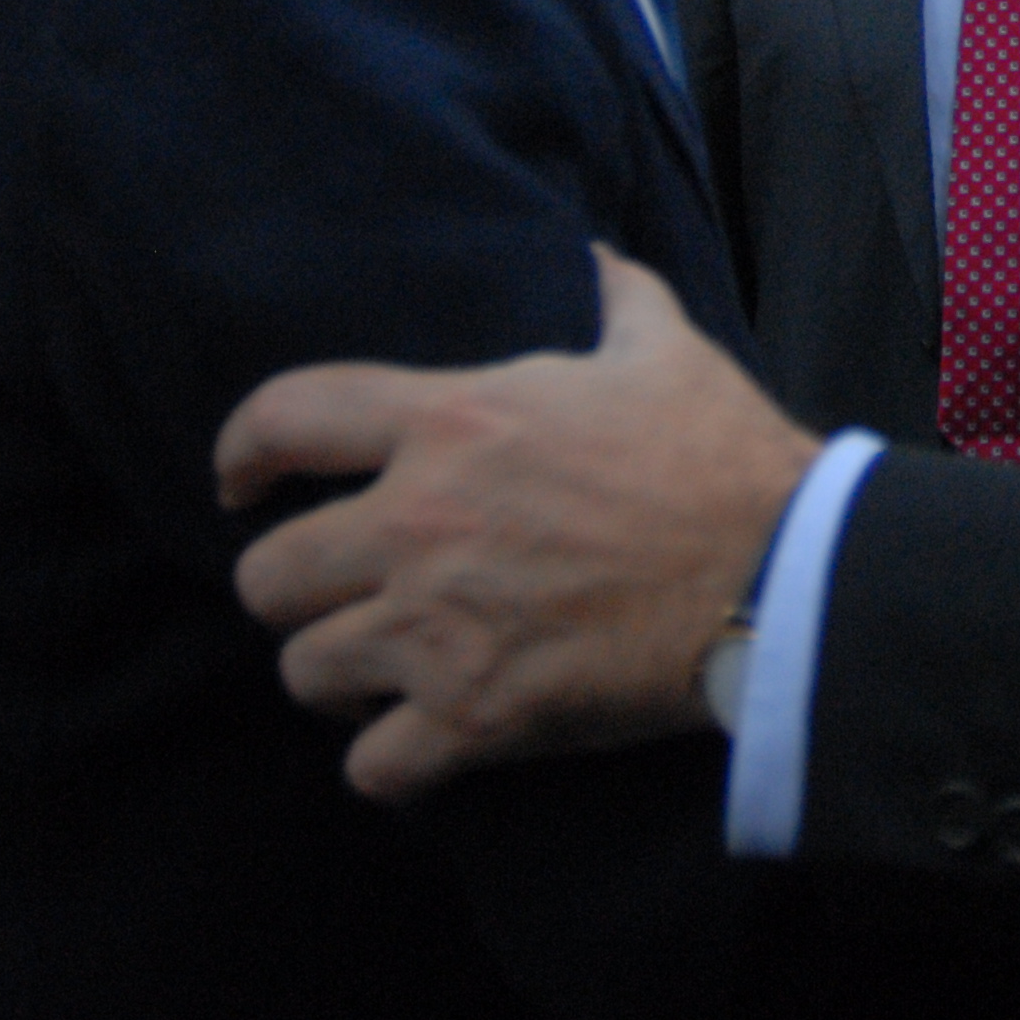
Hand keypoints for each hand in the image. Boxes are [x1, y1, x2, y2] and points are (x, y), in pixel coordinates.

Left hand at [217, 248, 820, 800]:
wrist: (782, 574)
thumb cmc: (722, 457)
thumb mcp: (665, 350)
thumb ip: (614, 295)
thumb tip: (594, 252)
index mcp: (451, 423)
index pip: (283, 418)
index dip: (240, 453)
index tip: (237, 484)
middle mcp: (420, 525)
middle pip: (267, 574)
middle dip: (294, 589)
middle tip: (338, 596)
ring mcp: (440, 628)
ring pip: (305, 671)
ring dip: (338, 675)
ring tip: (378, 674)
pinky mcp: (478, 717)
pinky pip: (373, 767)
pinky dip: (391, 764)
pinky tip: (422, 747)